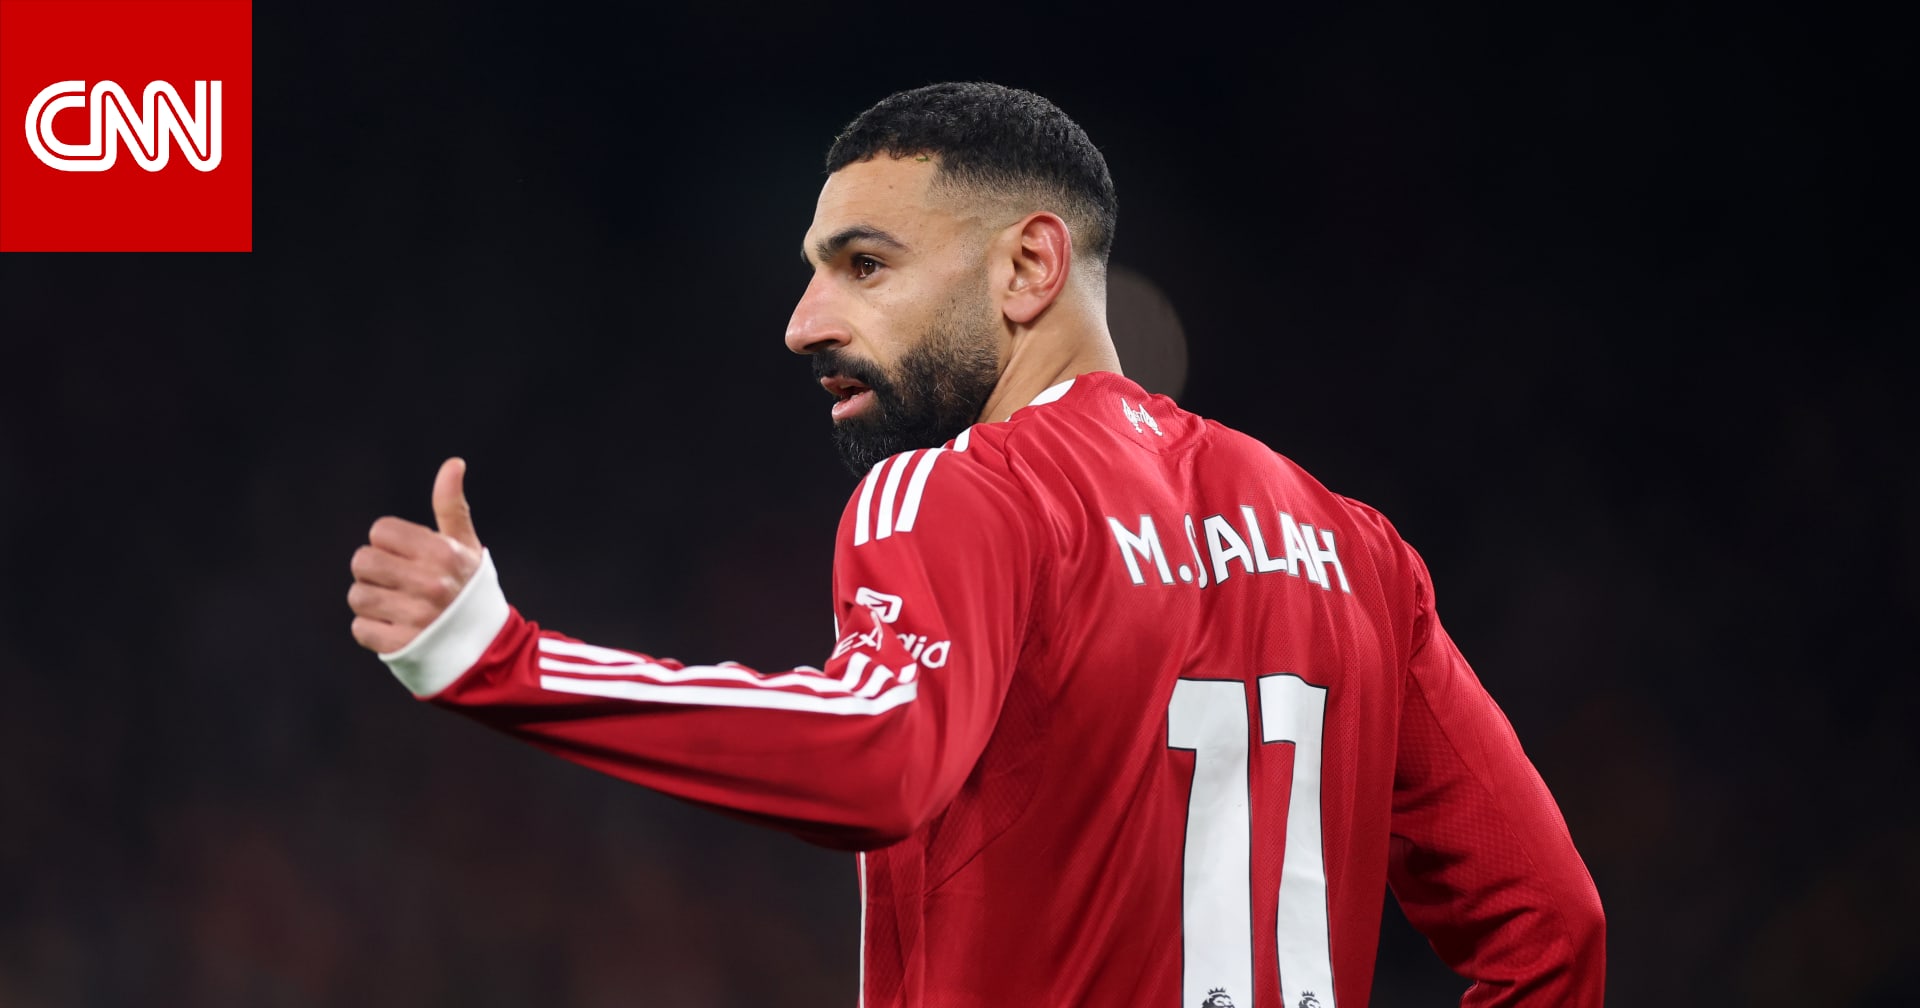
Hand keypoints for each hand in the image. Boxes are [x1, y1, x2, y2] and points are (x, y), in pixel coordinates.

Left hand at [348, 457, 484, 653]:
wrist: (488, 648)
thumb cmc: (471, 590)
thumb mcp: (466, 546)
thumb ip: (451, 506)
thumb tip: (453, 463)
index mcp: (442, 554)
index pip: (380, 531)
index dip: (389, 543)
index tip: (407, 557)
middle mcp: (429, 584)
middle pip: (362, 561)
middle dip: (373, 571)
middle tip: (394, 581)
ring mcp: (415, 617)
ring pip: (357, 596)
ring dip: (370, 600)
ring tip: (394, 605)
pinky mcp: (401, 646)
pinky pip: (360, 628)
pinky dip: (372, 629)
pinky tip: (395, 627)